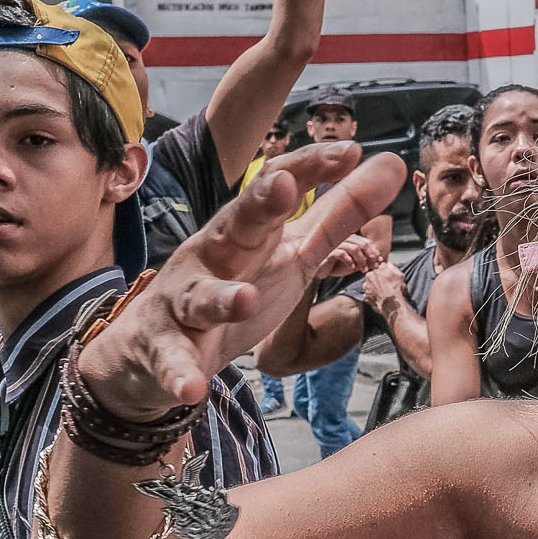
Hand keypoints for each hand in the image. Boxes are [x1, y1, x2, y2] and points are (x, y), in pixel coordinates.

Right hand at [75, 142, 405, 421]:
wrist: (149, 352)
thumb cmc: (229, 291)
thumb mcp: (291, 253)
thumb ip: (338, 215)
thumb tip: (388, 165)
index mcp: (246, 234)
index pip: (275, 189)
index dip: (310, 169)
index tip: (349, 151)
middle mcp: (211, 258)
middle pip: (234, 225)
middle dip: (259, 204)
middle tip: (283, 186)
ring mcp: (183, 302)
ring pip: (199, 294)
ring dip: (221, 296)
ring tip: (243, 298)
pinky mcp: (163, 348)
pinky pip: (171, 360)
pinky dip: (179, 372)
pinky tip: (190, 387)